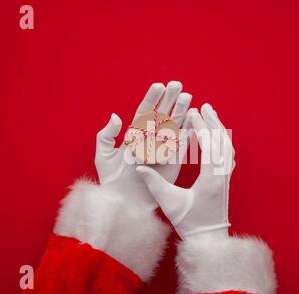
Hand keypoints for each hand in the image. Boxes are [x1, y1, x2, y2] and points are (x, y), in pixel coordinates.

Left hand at [94, 81, 191, 211]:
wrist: (126, 202)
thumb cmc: (112, 180)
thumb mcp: (104, 156)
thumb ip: (106, 135)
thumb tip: (115, 116)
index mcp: (134, 134)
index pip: (145, 111)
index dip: (152, 98)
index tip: (159, 85)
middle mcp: (150, 138)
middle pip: (162, 114)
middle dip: (170, 99)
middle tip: (178, 85)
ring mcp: (163, 148)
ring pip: (174, 125)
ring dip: (181, 111)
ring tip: (188, 96)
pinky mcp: (173, 159)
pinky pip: (182, 142)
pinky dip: (189, 131)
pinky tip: (194, 118)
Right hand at [136, 103, 234, 237]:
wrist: (208, 239)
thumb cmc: (189, 222)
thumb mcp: (169, 203)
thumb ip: (154, 183)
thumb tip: (139, 167)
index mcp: (210, 178)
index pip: (209, 145)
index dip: (200, 126)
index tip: (192, 112)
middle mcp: (222, 175)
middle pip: (222, 141)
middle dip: (213, 122)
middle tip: (204, 106)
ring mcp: (226, 177)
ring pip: (228, 147)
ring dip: (220, 129)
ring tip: (211, 115)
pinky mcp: (226, 181)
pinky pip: (229, 155)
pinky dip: (224, 141)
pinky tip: (217, 137)